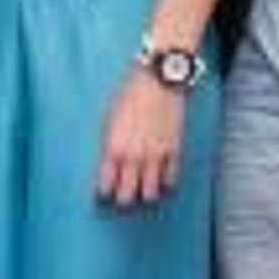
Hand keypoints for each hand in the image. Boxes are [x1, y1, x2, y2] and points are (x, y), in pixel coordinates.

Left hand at [97, 70, 185, 208]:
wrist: (159, 79)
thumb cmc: (131, 93)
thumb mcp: (110, 117)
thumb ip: (109, 143)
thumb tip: (108, 162)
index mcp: (114, 148)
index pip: (106, 185)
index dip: (105, 192)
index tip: (105, 193)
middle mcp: (134, 157)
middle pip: (126, 196)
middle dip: (123, 198)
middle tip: (122, 195)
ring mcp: (156, 157)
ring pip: (150, 194)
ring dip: (145, 194)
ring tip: (142, 190)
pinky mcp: (174, 152)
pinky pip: (170, 181)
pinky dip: (165, 184)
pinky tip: (161, 179)